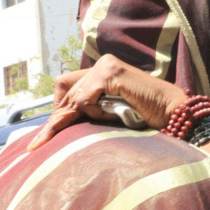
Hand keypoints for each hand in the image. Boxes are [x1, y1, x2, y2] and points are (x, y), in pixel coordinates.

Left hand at [27, 55, 186, 150]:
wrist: (172, 114)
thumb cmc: (146, 116)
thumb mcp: (111, 112)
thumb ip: (91, 109)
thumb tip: (62, 120)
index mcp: (101, 71)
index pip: (66, 87)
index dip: (56, 110)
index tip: (45, 135)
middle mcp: (101, 65)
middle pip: (64, 91)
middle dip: (54, 120)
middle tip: (37, 144)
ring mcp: (106, 67)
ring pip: (75, 97)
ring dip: (85, 116)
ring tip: (109, 121)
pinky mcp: (111, 73)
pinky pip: (86, 98)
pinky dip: (94, 111)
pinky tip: (113, 114)